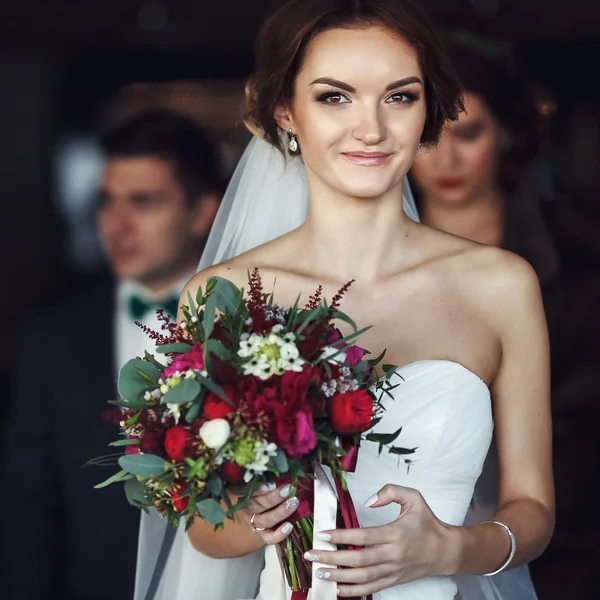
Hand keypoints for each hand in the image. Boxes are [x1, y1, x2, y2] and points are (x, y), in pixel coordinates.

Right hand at [239, 483, 299, 544]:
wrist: (259, 516)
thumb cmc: (263, 492)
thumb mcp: (260, 484)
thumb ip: (265, 480)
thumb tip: (280, 472)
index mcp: (242, 494)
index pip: (244, 491)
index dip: (257, 489)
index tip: (272, 484)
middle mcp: (246, 509)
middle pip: (255, 505)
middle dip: (272, 498)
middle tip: (287, 490)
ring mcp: (253, 523)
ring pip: (263, 520)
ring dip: (279, 512)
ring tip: (293, 503)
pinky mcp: (262, 536)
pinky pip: (269, 538)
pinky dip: (279, 534)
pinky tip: (289, 526)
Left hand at [303, 484, 455, 597]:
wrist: (445, 550)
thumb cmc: (427, 523)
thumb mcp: (414, 498)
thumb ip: (390, 491)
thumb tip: (369, 501)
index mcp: (395, 533)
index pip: (363, 536)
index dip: (341, 536)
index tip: (323, 534)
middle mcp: (392, 554)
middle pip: (358, 559)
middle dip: (332, 558)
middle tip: (312, 554)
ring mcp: (392, 570)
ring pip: (362, 577)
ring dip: (338, 576)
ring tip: (320, 572)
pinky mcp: (393, 580)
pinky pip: (371, 588)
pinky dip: (353, 591)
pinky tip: (338, 589)